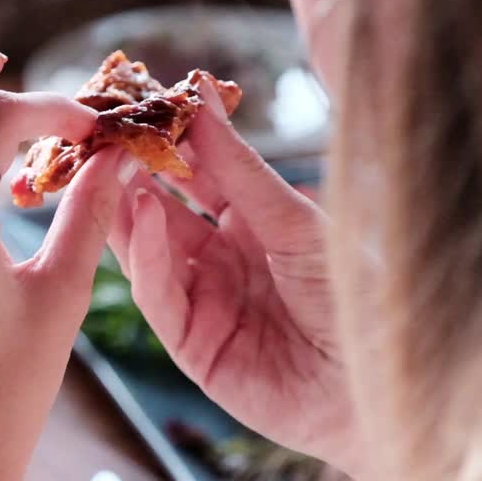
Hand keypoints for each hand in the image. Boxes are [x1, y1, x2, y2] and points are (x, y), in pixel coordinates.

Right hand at [110, 82, 364, 480]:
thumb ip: (239, 165)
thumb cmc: (354, 298)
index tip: (141, 101)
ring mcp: (205, 302)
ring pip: (149, 249)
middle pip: (164, 209)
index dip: (171, 139)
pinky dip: (143, 255)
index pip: (198, 173)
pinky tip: (140, 215)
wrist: (375, 386)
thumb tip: (202, 94)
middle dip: (134, 171)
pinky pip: (158, 295)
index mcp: (255, 224)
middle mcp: (223, 259)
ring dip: (127, 208)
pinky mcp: (192, 345)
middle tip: (106, 130)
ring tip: (109, 165)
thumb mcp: (295, 220)